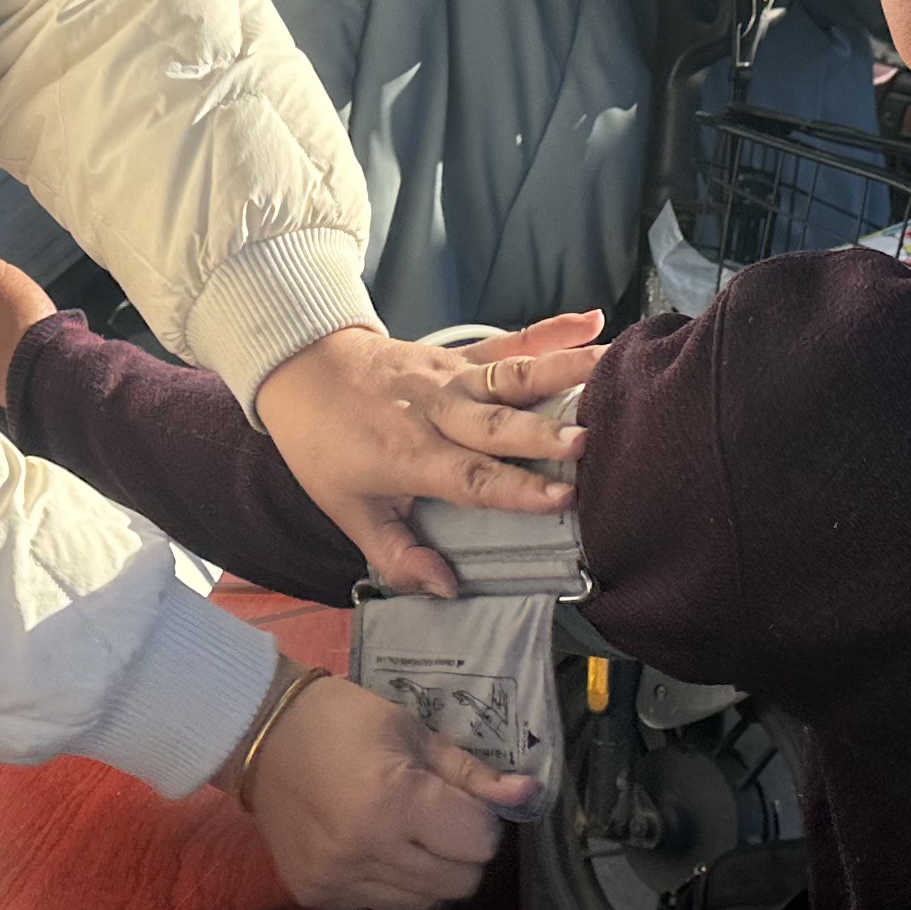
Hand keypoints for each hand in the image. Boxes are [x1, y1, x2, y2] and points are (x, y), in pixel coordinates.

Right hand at [232, 673, 537, 909]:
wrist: (259, 737)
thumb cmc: (341, 721)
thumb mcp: (413, 732)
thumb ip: (471, 774)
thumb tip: (527, 795)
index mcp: (394, 801)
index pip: (478, 844)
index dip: (480, 821)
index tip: (460, 801)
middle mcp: (365, 850)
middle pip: (458, 883)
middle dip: (460, 852)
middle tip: (436, 818)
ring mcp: (337, 879)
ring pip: (422, 903)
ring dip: (426, 872)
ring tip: (401, 831)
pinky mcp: (316, 896)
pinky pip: (379, 906)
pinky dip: (387, 881)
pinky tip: (368, 844)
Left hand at [251, 317, 601, 597]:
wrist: (300, 366)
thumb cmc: (324, 443)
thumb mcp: (346, 510)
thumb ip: (396, 554)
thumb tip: (443, 588)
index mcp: (410, 455)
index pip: (472, 478)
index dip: (516, 490)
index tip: (562, 499)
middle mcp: (436, 412)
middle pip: (497, 425)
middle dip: (543, 434)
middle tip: (589, 442)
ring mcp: (450, 377)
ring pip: (512, 374)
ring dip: (562, 370)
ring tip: (610, 367)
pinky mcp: (459, 355)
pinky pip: (508, 342)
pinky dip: (550, 329)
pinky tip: (591, 321)